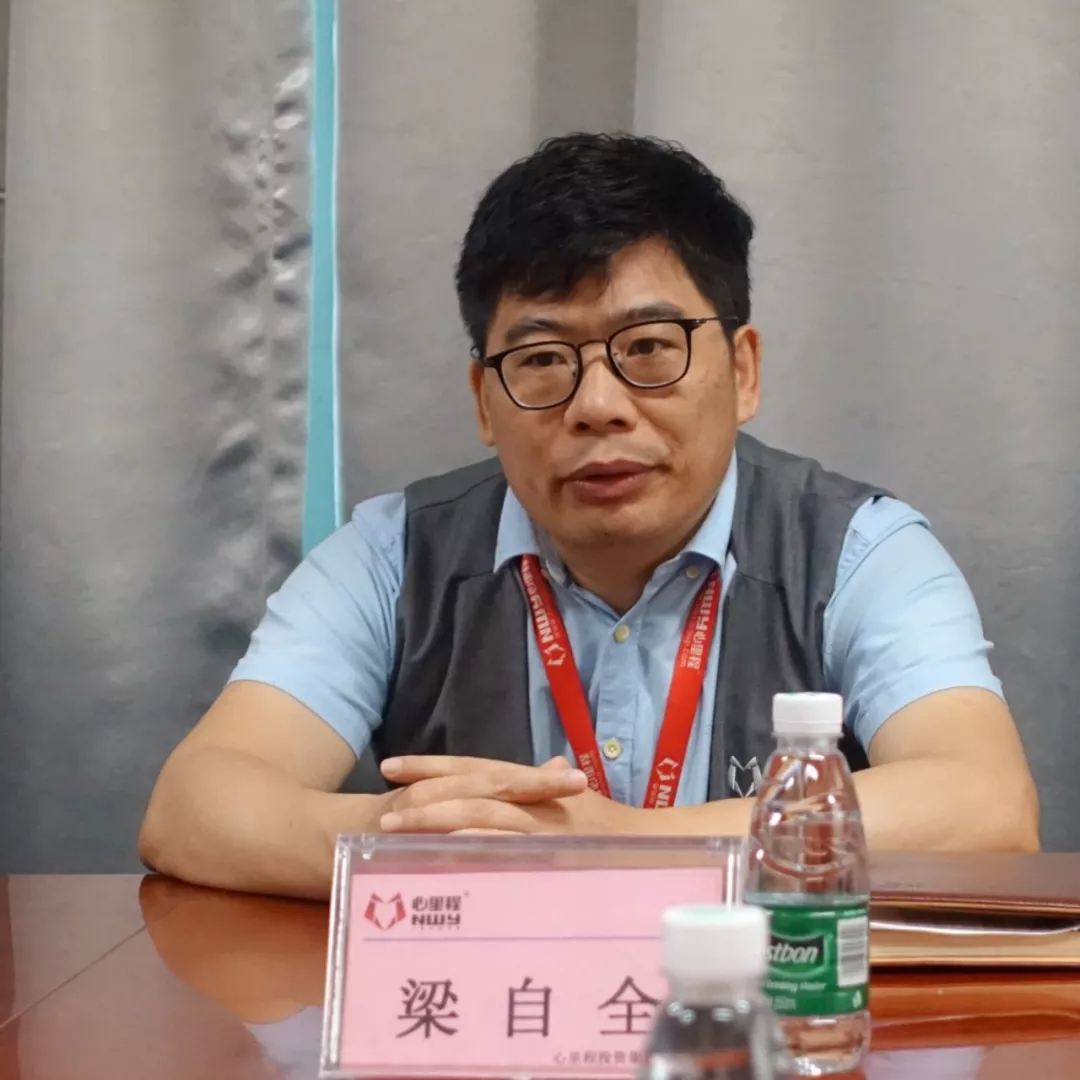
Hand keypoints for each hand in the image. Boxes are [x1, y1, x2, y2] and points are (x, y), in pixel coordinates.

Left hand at [377, 755, 633, 834]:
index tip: (392, 765)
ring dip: (436, 816)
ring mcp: (543, 820)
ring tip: (394, 826)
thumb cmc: (615, 831)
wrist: (656, 845)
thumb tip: (549, 767)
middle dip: (423, 788)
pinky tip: (446, 847)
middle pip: (470, 783)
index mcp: (533, 784)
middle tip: (381, 798)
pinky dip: (481, 840)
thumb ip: (551, 790)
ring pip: (483, 809)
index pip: (474, 766)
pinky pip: (513, 842)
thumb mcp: (577, 806)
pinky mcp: (555, 847)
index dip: (431, 764)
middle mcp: (533, 795)